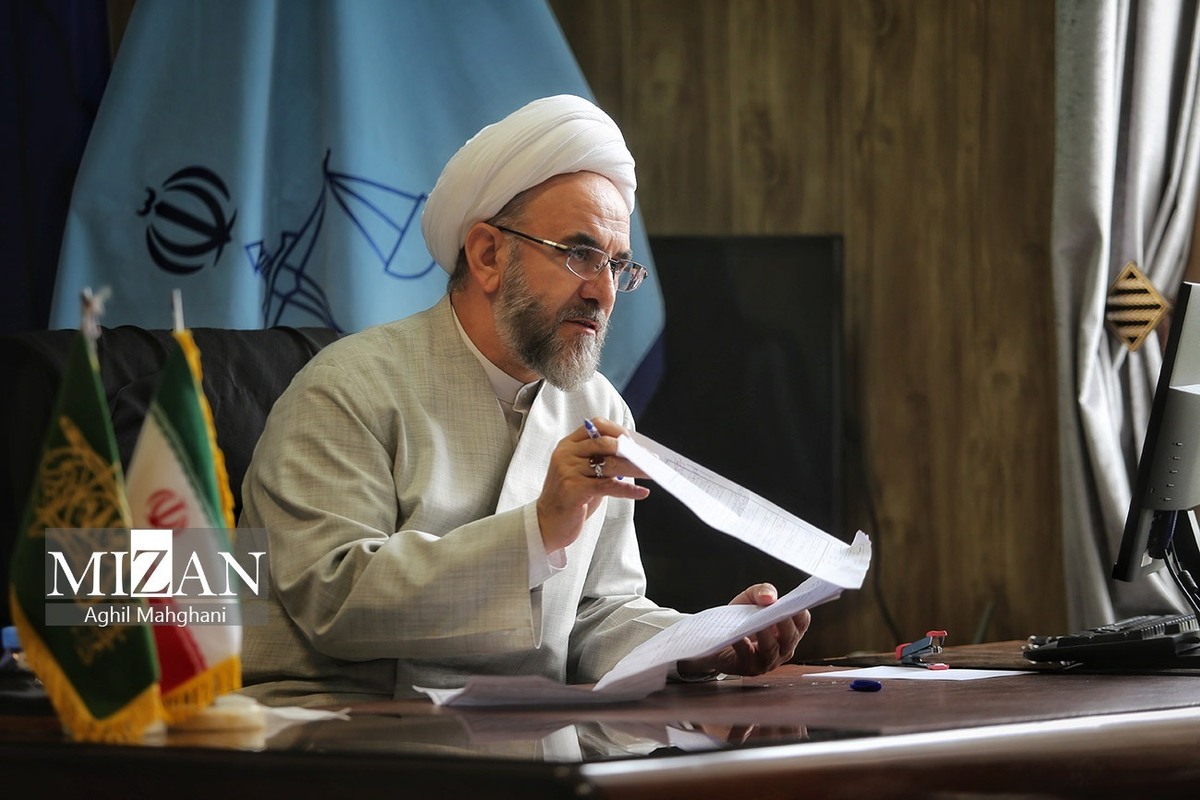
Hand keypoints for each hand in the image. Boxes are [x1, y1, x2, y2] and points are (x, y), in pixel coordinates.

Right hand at [536, 417, 649, 551]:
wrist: (547, 524)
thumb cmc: (570, 498)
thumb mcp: (583, 473)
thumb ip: (601, 461)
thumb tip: (633, 455)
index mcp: (568, 445)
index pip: (596, 426)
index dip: (618, 431)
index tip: (635, 443)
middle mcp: (566, 454)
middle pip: (606, 443)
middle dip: (632, 451)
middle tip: (650, 459)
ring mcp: (568, 471)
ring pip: (610, 464)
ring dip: (635, 469)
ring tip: (652, 473)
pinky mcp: (573, 489)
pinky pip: (608, 486)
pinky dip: (628, 490)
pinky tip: (641, 492)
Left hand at [676, 584, 810, 677]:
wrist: (715, 636)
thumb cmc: (738, 618)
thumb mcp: (750, 598)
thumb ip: (762, 591)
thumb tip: (769, 596)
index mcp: (787, 631)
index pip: (802, 622)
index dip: (800, 612)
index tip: (793, 602)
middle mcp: (782, 649)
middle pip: (790, 637)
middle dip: (784, 623)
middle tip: (777, 611)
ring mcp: (767, 661)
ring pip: (771, 649)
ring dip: (764, 635)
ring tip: (757, 623)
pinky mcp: (748, 668)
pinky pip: (748, 656)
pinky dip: (743, 645)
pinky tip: (737, 635)